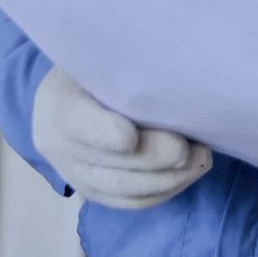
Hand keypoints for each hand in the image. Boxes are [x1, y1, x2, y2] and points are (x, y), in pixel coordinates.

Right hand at [32, 67, 212, 208]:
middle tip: (191, 149)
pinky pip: (131, 202)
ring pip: (122, 189)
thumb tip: (174, 68)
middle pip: (106, 164)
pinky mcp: (93, 191)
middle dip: (153, 160)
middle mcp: (57, 143)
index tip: (130, 136)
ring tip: (200, 160)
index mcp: (57, 101)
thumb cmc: (97, 64)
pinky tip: (189, 172)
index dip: (102, 133)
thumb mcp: (103, 53)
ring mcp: (74, 173)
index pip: (74, 121)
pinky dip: (165, 191)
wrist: (69, 93)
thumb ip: (127, 63)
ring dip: (168, 179)